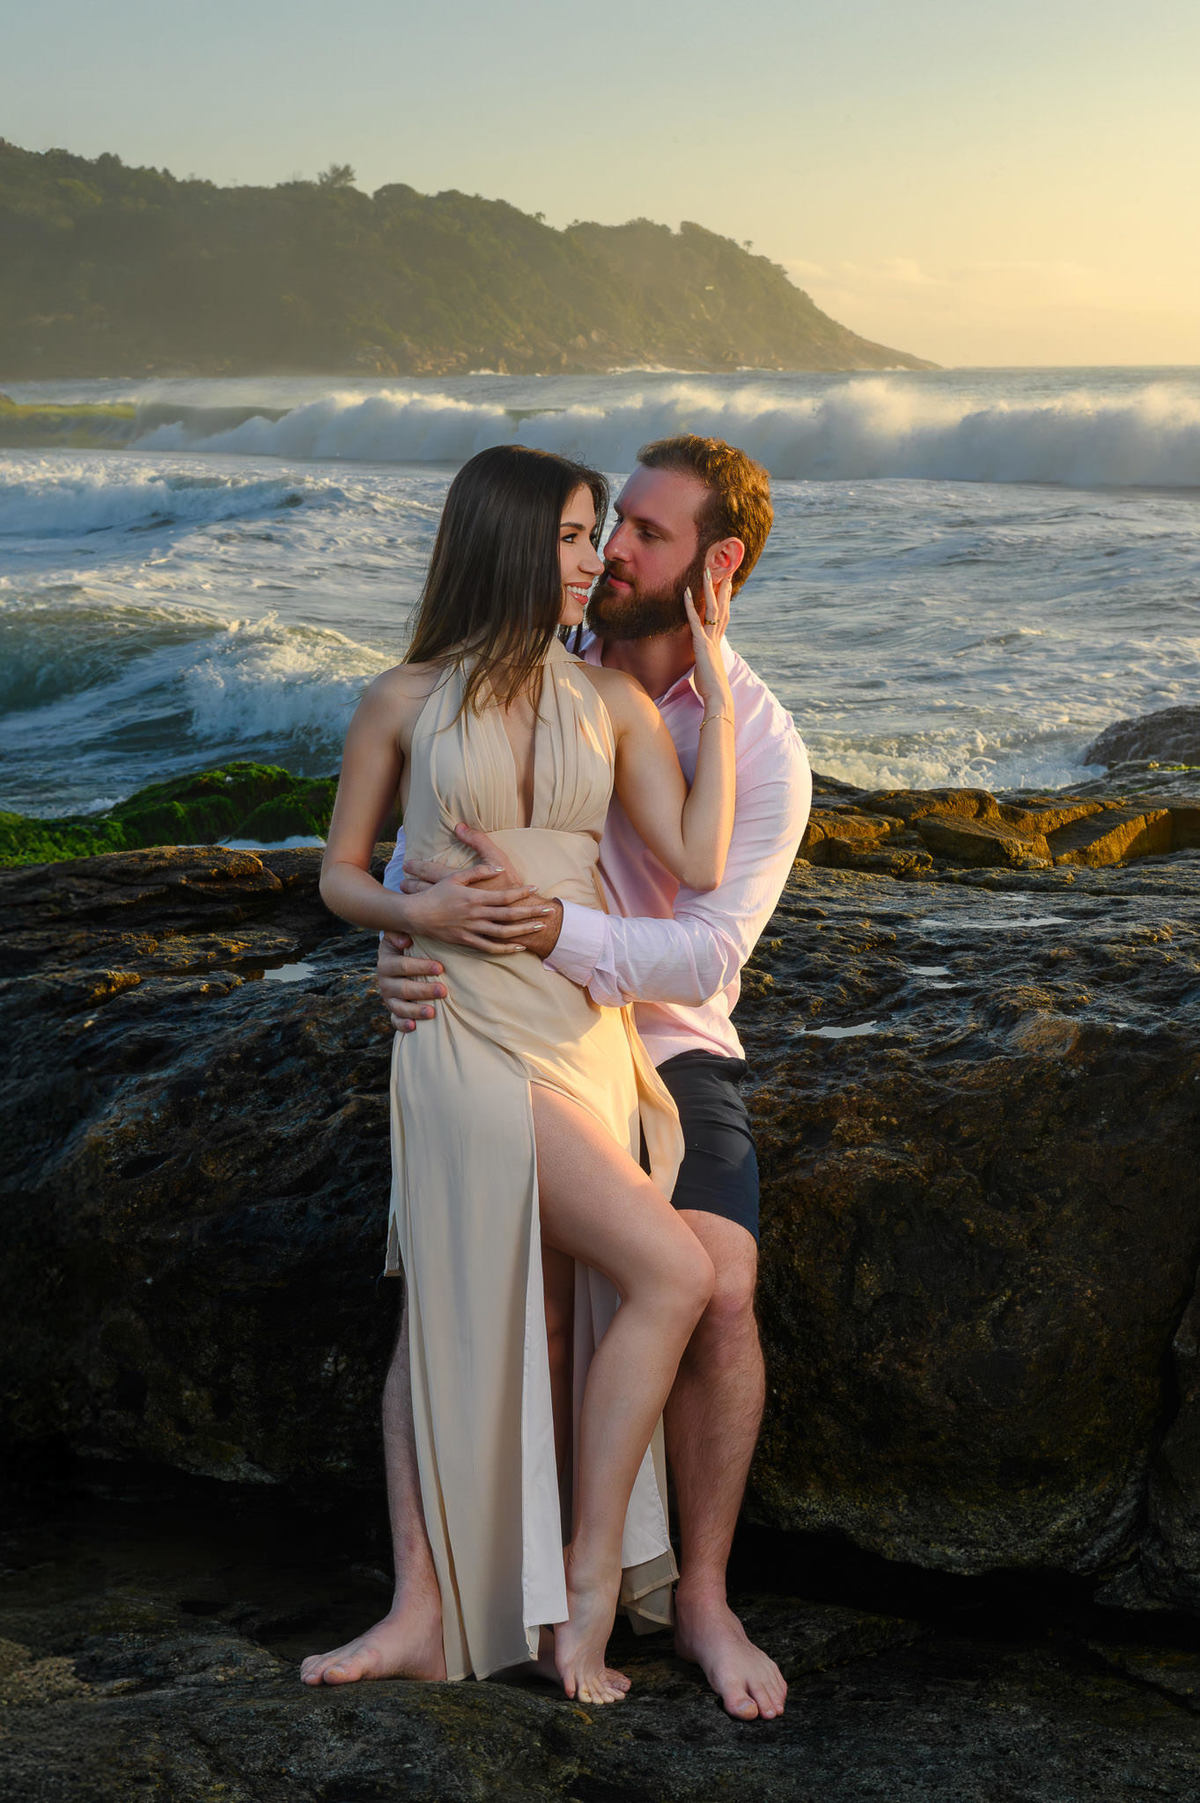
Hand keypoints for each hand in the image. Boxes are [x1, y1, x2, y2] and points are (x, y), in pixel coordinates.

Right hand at [376, 931, 446, 1033]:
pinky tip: (414, 1027)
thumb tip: (406, 939)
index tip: (440, 967)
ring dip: (415, 1010)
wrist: (398, 962)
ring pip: (399, 1007)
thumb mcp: (402, 936)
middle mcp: (385, 982)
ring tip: (432, 1012)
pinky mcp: (393, 1011)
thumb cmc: (407, 947)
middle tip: (443, 991)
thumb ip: (402, 933)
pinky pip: (395, 1021)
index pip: (402, 965)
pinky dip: (403, 1025)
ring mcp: (388, 998)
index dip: (420, 967)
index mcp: (386, 962)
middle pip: (403, 988)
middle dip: (423, 990)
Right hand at [403, 859, 553, 953]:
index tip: (536, 888)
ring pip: (503, 933)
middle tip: (549, 909)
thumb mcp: (455, 877)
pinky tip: (518, 947)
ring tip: (540, 926)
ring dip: (524, 930)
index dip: (521, 892)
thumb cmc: (436, 894)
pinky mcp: (467, 941)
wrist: (416, 915)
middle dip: (531, 912)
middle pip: (509, 914)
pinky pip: (490, 947)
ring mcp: (472, 930)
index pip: (503, 895)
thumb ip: (478, 871)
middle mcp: (476, 914)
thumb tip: (498, 868)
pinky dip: (505, 948)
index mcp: (474, 897)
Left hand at [683, 567, 733, 720]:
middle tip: (726, 570)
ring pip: (711, 608)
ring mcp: (710, 639)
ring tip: (707, 571)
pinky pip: (695, 621)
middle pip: (722, 607)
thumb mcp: (707, 669)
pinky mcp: (701, 644)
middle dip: (724, 588)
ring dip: (709, 589)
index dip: (725, 600)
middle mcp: (716, 637)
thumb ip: (706, 661)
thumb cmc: (712, 688)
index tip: (728, 585)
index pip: (723, 616)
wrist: (718, 697)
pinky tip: (687, 592)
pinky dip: (690, 606)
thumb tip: (704, 661)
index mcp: (718, 642)